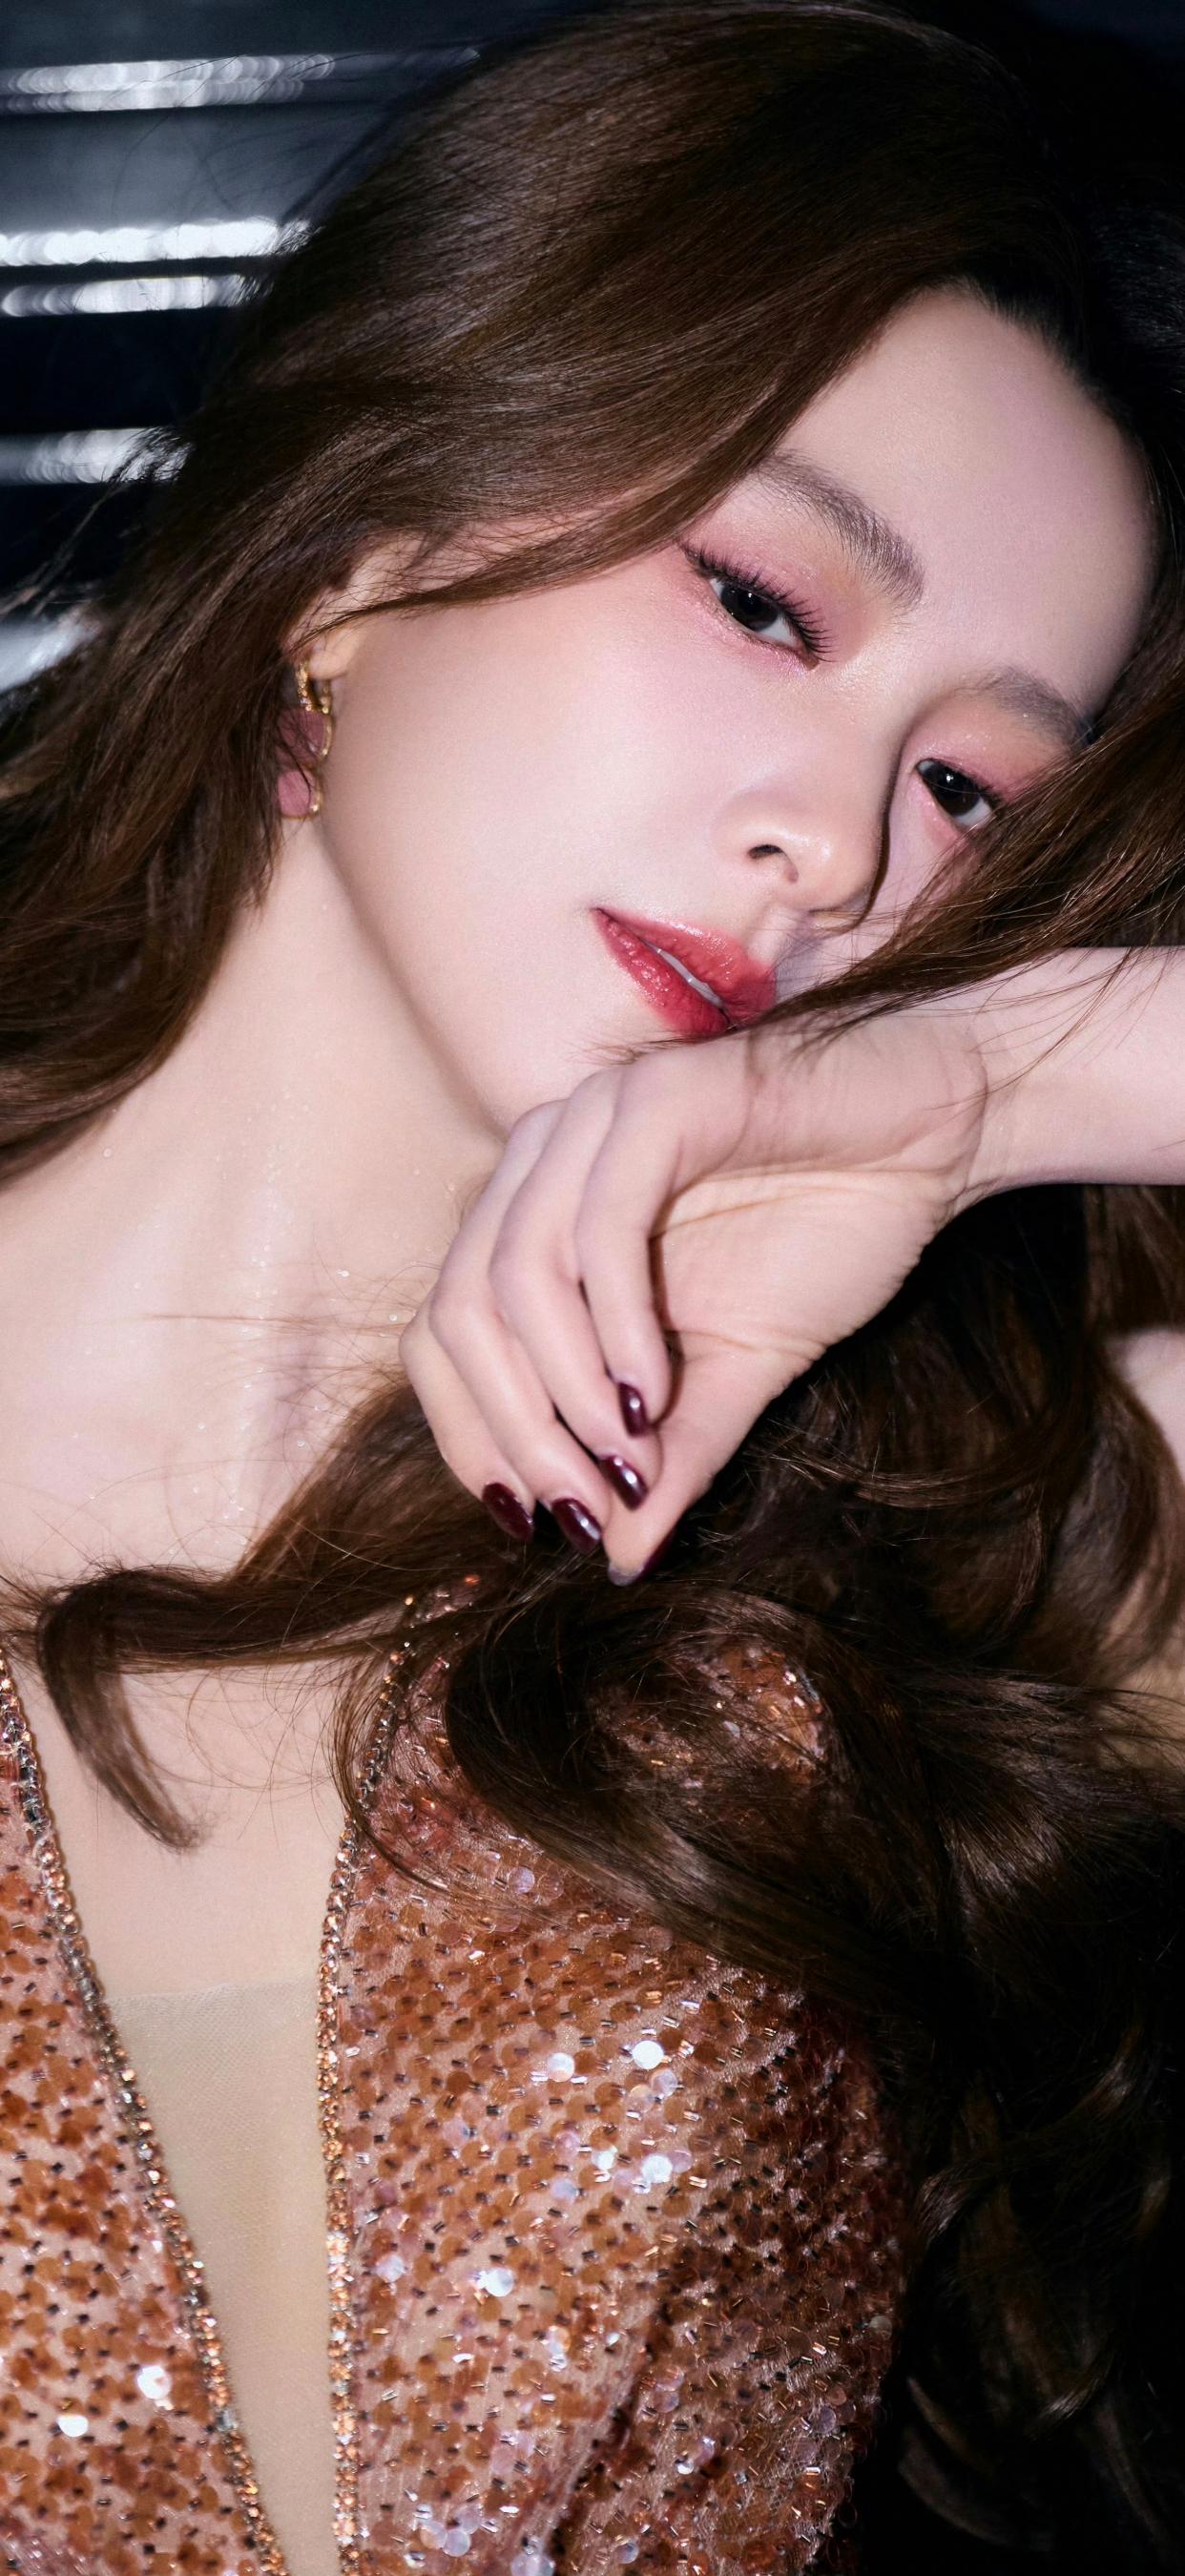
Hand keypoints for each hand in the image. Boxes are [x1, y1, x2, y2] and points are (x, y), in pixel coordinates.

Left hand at [399, 1006, 990, 1578]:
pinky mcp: (656, 1097)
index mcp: (534, 1213)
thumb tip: (618, 1560)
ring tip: (627, 1464)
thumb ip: (671, 1456)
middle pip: (459, 1311)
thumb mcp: (737, 1373)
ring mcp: (591, 1118)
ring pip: (515, 1273)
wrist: (937, 1130)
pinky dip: (614, 1325)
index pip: (443, 1335)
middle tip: (581, 1511)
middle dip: (513, 1431)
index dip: (468, 1435)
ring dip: (561, 1389)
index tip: (529, 1521)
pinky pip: (599, 1227)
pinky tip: (651, 1392)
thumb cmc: (831, 1228)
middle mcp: (540, 1158)